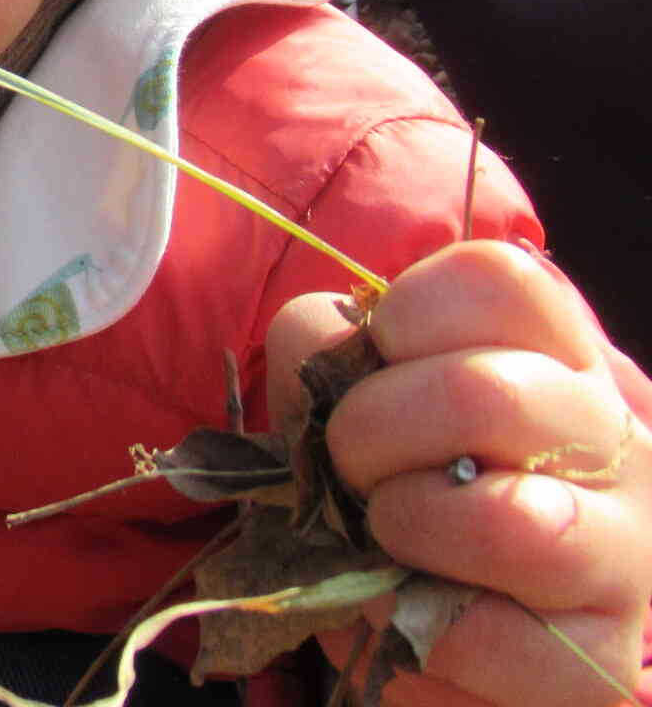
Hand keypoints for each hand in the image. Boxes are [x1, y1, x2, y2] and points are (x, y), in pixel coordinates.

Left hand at [268, 243, 651, 704]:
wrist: (433, 619)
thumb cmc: (390, 479)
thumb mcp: (349, 394)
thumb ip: (323, 352)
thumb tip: (318, 354)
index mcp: (553, 351)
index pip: (498, 278)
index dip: (402, 316)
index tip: (373, 361)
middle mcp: (612, 439)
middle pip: (487, 394)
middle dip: (369, 432)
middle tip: (352, 466)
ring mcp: (626, 551)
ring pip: (510, 522)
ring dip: (403, 527)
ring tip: (384, 536)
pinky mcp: (600, 660)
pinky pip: (485, 639)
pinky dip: (405, 624)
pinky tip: (403, 609)